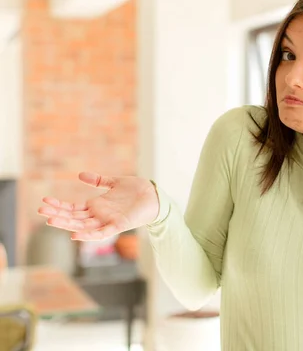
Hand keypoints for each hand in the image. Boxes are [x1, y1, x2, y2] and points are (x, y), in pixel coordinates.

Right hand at [38, 172, 159, 240]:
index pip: (73, 208)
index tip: (44, 201)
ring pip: (83, 225)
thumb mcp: (115, 182)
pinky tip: (75, 235)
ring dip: (67, 224)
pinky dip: (89, 235)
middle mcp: (100, 215)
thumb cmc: (136, 190)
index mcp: (97, 205)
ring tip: (50, 220)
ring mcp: (108, 221)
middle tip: (41, 210)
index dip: (59, 206)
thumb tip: (80, 175)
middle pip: (74, 217)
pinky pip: (102, 233)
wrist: (155, 195)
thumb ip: (99, 180)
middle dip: (57, 214)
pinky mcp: (119, 225)